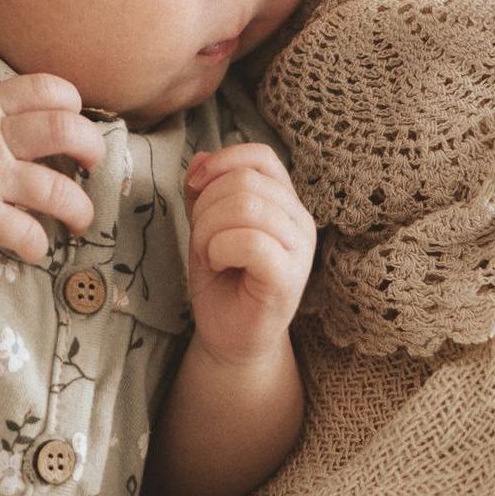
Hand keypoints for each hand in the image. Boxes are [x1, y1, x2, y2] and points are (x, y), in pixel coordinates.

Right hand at [0, 73, 104, 261]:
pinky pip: (24, 232)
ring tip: (80, 219)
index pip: (47, 90)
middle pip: (67, 133)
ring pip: (58, 189)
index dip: (72, 103)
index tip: (75, 118)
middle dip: (92, 149)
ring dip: (80, 208)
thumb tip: (4, 124)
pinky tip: (36, 249)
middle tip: (91, 165)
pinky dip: (38, 244)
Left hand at [183, 143, 315, 367]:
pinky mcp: (289, 277)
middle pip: (245, 181)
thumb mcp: (206, 225)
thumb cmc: (222, 281)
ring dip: (209, 230)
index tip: (194, 187)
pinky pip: (250, 241)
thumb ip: (205, 191)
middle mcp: (300, 220)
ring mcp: (299, 249)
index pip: (261, 156)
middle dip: (206, 207)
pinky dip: (220, 249)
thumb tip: (200, 158)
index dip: (222, 161)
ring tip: (210, 254)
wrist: (230, 338)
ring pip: (245, 206)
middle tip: (203, 240)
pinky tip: (219, 266)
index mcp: (284, 201)